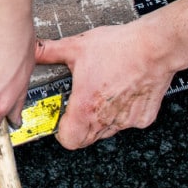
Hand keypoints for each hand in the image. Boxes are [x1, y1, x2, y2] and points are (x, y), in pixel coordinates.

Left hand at [35, 19, 176, 148]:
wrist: (155, 46)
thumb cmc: (119, 47)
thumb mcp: (77, 46)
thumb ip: (49, 52)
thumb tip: (32, 50)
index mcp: (86, 106)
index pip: (68, 140)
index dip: (62, 133)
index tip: (62, 121)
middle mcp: (105, 119)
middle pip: (86, 139)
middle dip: (80, 126)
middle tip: (81, 105)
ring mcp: (126, 121)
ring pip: (107, 132)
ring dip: (101, 120)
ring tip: (103, 93)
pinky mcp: (143, 119)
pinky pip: (127, 123)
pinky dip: (122, 113)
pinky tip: (122, 92)